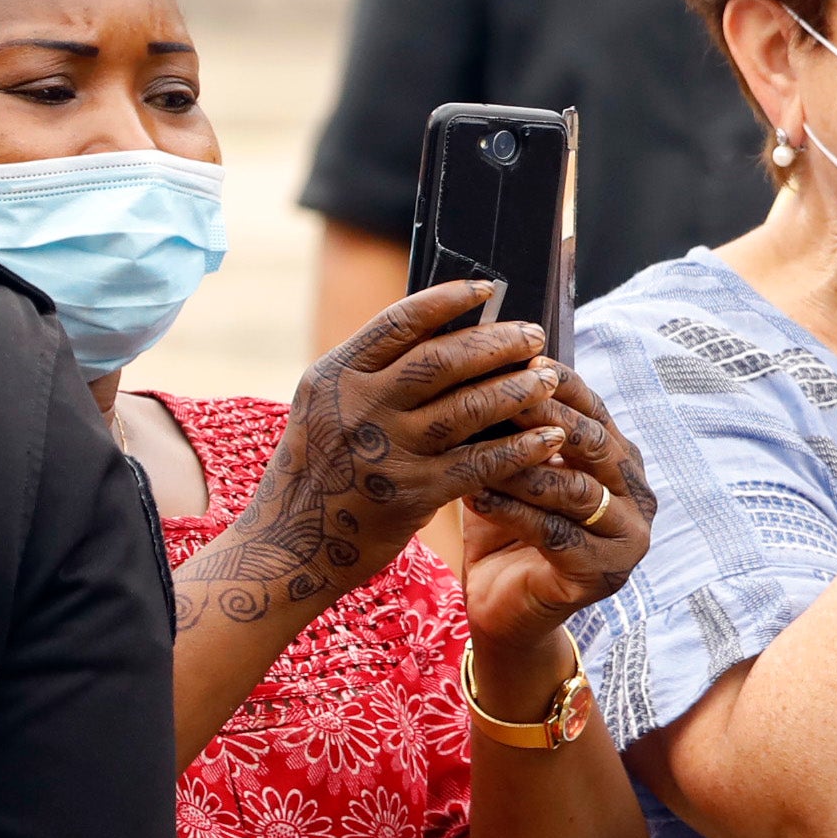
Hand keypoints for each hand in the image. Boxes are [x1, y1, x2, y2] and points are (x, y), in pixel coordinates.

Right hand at [258, 279, 568, 585]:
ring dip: (517, 390)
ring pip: (468, 408)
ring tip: (549, 378)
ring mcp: (386, 451)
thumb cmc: (318, 470)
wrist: (287, 548)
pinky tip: (549, 438)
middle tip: (535, 336)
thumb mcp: (324, 407)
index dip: (448, 300)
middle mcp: (357, 407)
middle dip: (497, 344)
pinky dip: (520, 448)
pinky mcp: (412, 495)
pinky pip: (479, 463)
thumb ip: (371, 373)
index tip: (489, 289)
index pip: (399, 322)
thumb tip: (445, 333)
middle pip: (442, 360)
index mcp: (334, 375)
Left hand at [446, 366, 655, 640]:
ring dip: (526, 467)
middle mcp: (637, 497)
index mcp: (622, 464)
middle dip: (546, 417)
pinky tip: (478, 496)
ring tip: (481, 448)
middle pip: (594, 445)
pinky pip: (556, 535)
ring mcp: (627, 540)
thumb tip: (487, 369)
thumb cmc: (504, 532)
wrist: (504, 611)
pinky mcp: (604, 576)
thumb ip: (513, 432)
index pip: (596, 411)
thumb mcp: (510, 472)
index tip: (520, 361)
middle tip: (500, 398)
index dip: (561, 384)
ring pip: (576, 491)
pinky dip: (514, 512)